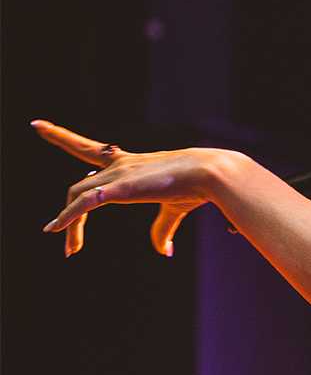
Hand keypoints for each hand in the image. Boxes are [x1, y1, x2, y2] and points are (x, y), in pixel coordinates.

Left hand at [35, 120, 219, 257]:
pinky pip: (84, 203)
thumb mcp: (175, 208)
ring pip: (77, 194)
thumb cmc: (198, 186)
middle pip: (81, 158)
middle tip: (37, 124)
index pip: (97, 151)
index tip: (49, 125)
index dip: (71, 139)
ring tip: (70, 248)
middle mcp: (120, 165)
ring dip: (68, 221)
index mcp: (132, 165)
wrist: (209, 174)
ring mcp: (117, 175)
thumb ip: (162, 228)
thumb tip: (162, 250)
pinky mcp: (118, 189)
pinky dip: (68, 217)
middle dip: (58, 136)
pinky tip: (57, 230)